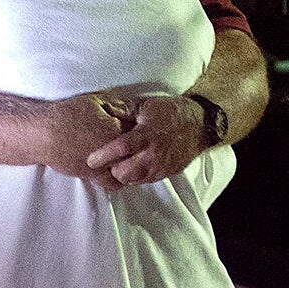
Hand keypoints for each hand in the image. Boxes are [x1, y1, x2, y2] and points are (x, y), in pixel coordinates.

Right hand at [42, 92, 137, 175]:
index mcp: (118, 128)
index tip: (141, 133)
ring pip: (128, 170)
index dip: (140, 133)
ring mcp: (106, 163)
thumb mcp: (95, 102)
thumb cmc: (68, 114)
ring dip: (129, 168)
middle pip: (137, 154)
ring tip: (127, 164)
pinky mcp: (94, 174)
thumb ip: (116, 105)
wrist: (46, 134)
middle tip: (139, 151)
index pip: (138, 134)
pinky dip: (116, 180)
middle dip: (138, 152)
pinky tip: (115, 175)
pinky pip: (113, 183)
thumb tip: (130, 109)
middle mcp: (114, 148)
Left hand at [87, 94, 209, 186]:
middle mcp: (154, 155)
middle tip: (107, 160)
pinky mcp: (165, 174)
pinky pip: (144, 181)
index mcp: (147, 135)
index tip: (89, 160)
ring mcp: (160, 167)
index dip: (103, 156)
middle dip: (112, 169)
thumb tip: (100, 108)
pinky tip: (133, 164)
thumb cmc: (169, 112)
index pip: (121, 149)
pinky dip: (135, 176)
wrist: (198, 125)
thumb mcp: (145, 106)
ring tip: (119, 162)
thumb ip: (123, 110)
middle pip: (124, 173)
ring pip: (132, 181)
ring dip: (123, 174)